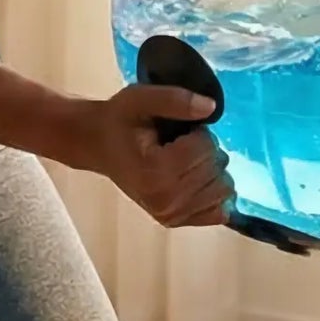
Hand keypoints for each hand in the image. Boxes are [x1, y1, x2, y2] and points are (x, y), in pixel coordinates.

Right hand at [71, 86, 236, 228]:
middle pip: (217, 169)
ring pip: (223, 190)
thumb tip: (211, 107)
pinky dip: (212, 193)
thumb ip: (174, 99)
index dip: (197, 132)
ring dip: (210, 171)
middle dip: (205, 151)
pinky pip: (219, 212)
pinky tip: (193, 181)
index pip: (206, 148)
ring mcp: (171, 216)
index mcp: (155, 171)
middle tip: (178, 146)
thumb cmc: (119, 120)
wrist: (96, 145)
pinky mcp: (176, 222)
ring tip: (184, 163)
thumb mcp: (140, 99)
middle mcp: (165, 200)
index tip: (175, 132)